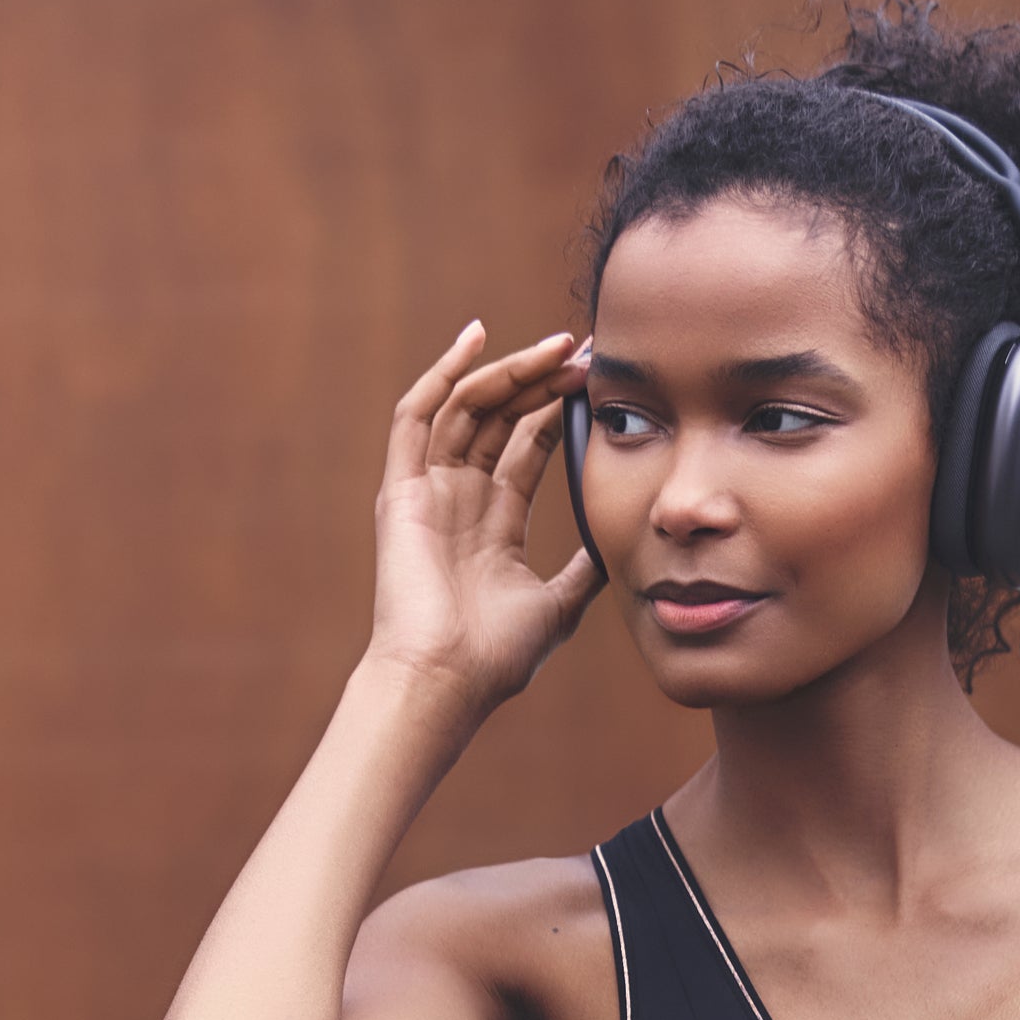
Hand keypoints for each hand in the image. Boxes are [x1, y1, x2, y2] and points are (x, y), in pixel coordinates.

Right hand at [367, 320, 601, 709]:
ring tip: (554, 348)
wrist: (446, 680)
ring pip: (468, 409)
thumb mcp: (558, 607)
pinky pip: (417, 417)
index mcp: (493, 523)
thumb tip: (618, 547)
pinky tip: (475, 339)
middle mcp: (459, 500)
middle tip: (583, 351)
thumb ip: (584, 572)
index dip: (559, 411)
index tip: (598, 381)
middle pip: (501, 419)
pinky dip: (443, 375)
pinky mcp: (401, 489)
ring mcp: (427, 492)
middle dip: (542, 381)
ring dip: (510, 373)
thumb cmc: (495, 657)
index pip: (527, 448)